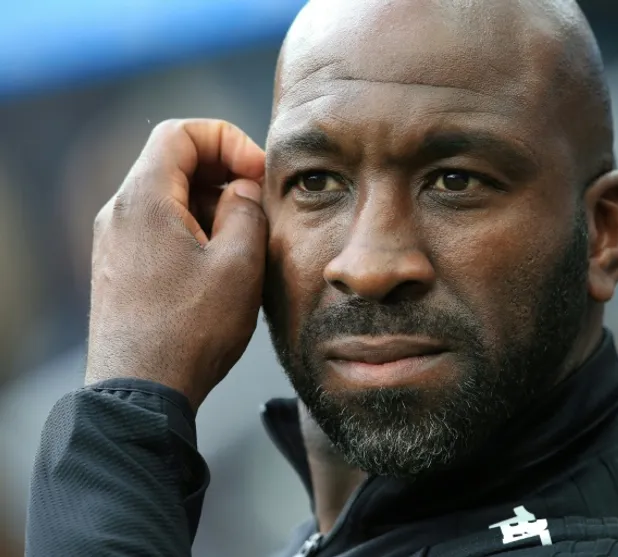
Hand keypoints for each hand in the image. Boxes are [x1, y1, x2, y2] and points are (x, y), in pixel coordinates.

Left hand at [86, 119, 266, 410]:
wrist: (141, 392)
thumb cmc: (191, 330)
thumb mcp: (238, 265)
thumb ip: (246, 211)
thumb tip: (242, 190)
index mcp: (145, 200)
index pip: (181, 133)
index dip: (228, 141)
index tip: (257, 175)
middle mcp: (120, 212)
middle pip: (172, 162)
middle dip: (223, 173)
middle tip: (258, 205)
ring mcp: (114, 241)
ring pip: (167, 197)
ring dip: (210, 204)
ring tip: (243, 240)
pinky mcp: (118, 267)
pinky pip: (158, 227)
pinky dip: (192, 229)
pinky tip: (217, 265)